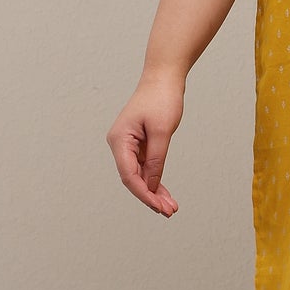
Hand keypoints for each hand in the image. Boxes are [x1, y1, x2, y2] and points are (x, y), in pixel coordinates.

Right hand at [106, 68, 185, 215]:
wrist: (164, 77)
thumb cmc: (162, 99)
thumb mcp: (163, 131)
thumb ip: (156, 159)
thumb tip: (152, 184)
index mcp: (119, 140)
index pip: (129, 175)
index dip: (144, 194)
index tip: (159, 207)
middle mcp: (119, 144)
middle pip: (133, 178)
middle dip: (150, 196)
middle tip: (169, 211)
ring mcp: (127, 144)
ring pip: (139, 175)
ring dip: (154, 191)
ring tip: (170, 207)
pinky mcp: (137, 143)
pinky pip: (144, 166)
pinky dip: (155, 179)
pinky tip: (164, 193)